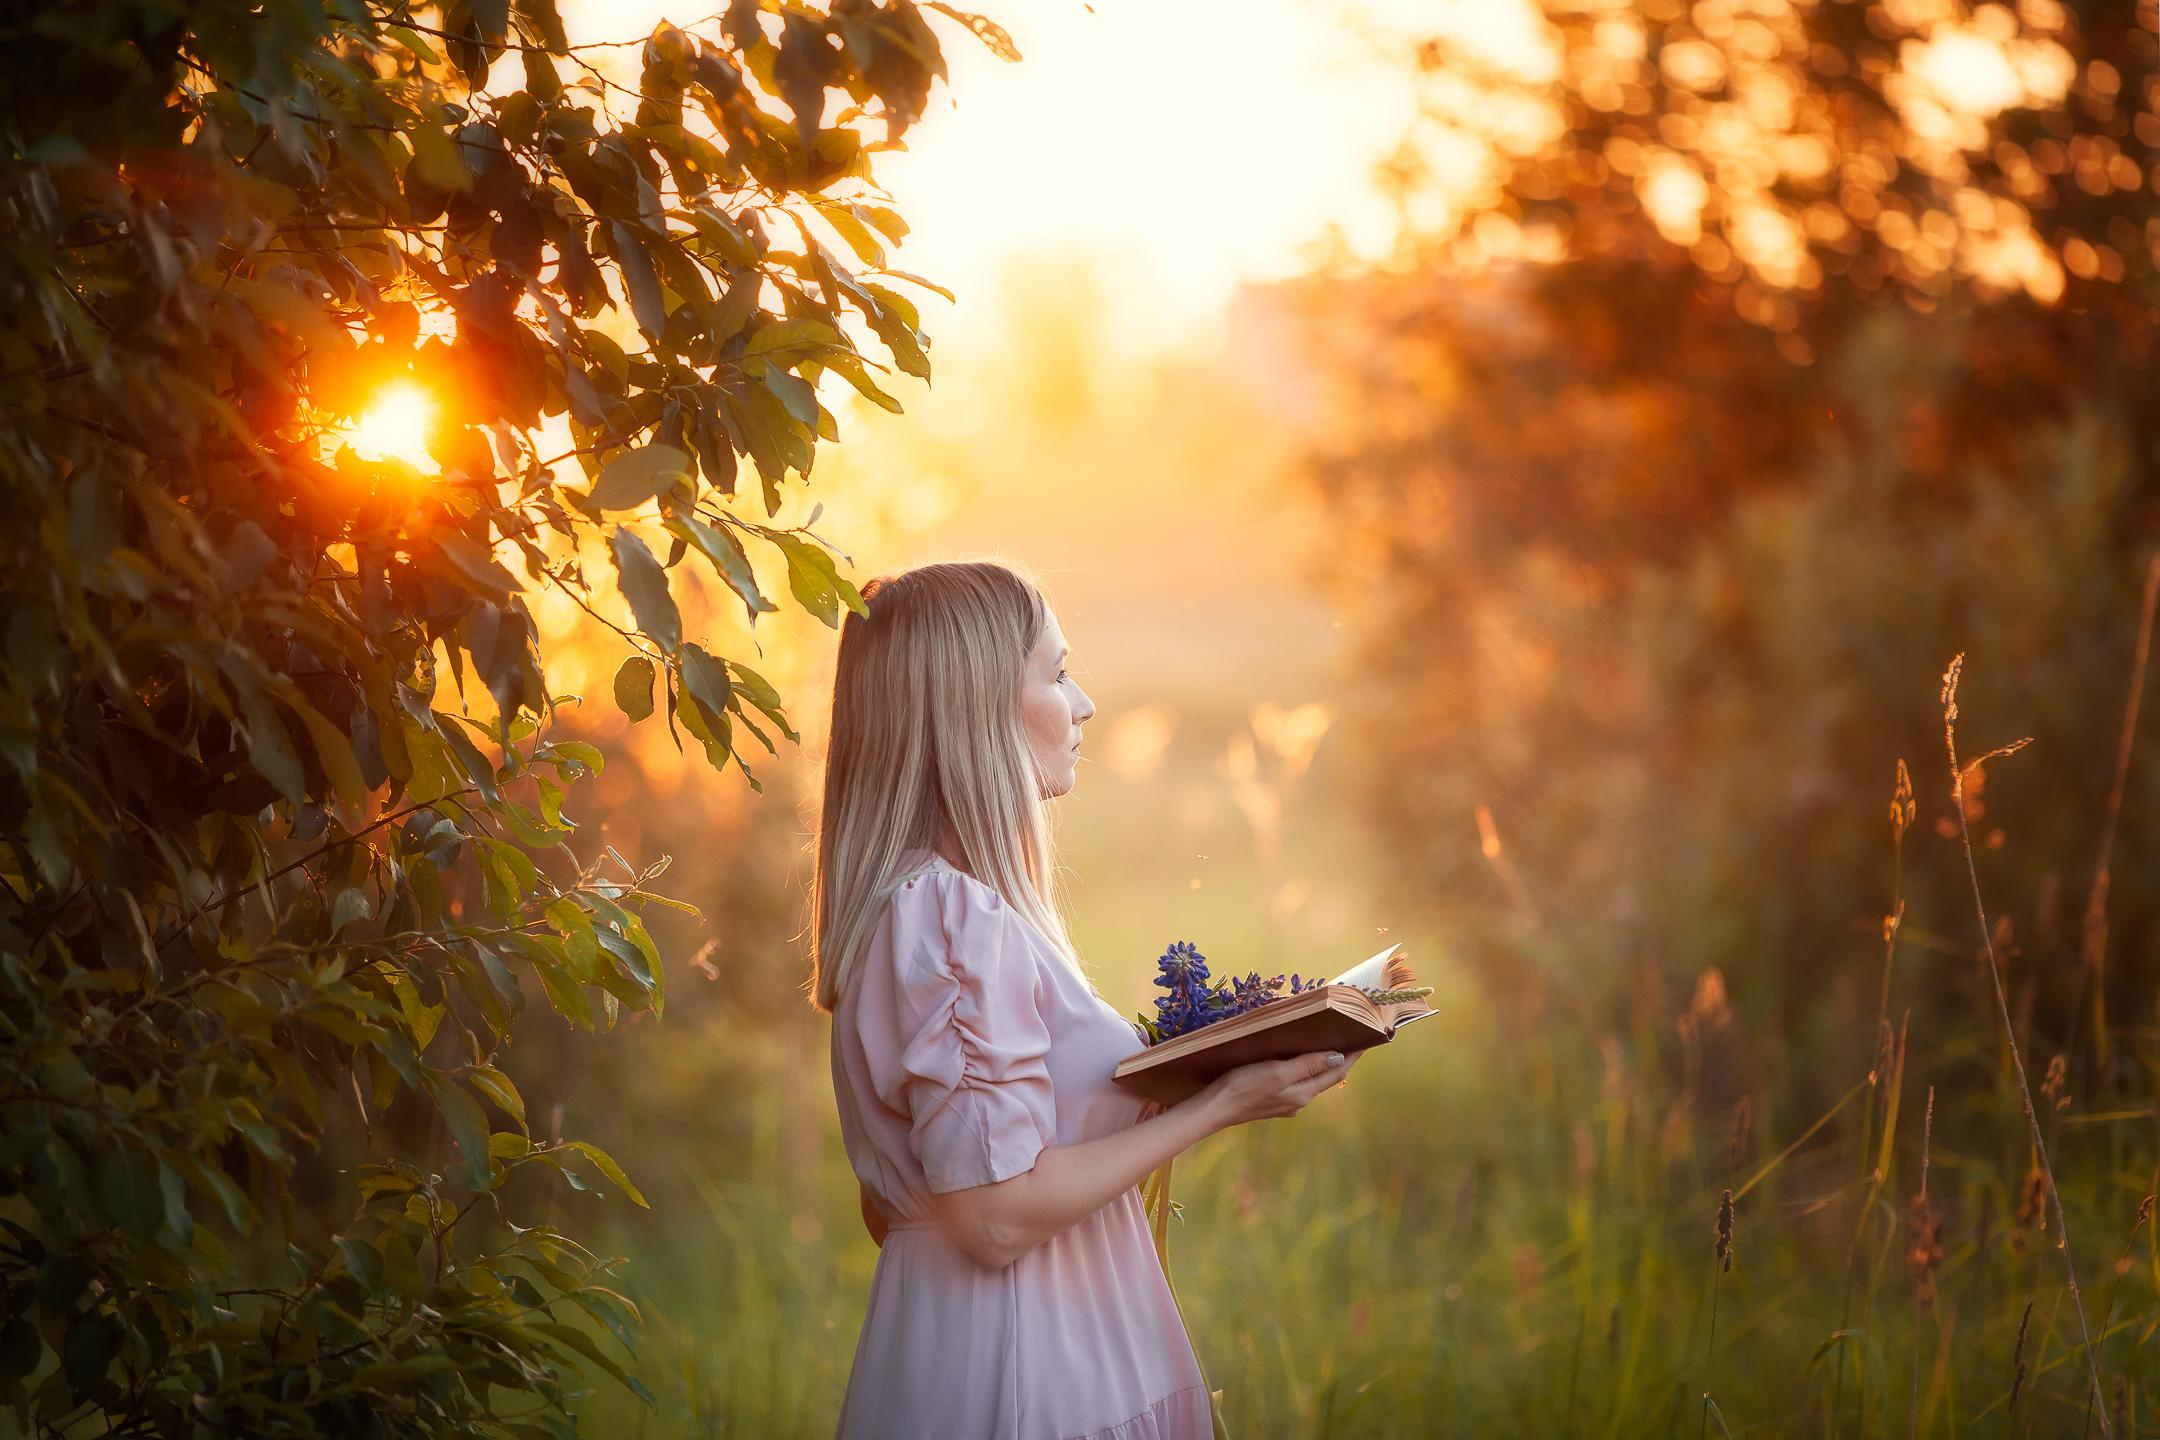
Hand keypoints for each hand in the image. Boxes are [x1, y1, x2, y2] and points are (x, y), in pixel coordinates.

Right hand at [1196, 1048, 1363, 1129]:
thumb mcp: (1278, 1072)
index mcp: (1304, 1093)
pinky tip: (1302, 1060)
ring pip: (1313, 1080)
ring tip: (1332, 1045)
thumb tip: (1338, 1057)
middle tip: (1353, 1038)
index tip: (1366, 1038)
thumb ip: (1308, 1065)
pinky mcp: (1272, 1100)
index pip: (1336, 1071)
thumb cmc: (1244, 1086)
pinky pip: (1298, 1082)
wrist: (1214, 1108)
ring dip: (1324, 1064)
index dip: (1352, 1055)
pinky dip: (1307, 1069)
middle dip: (1341, 1059)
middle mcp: (1299, 1100)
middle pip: (1327, 1076)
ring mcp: (1286, 1102)